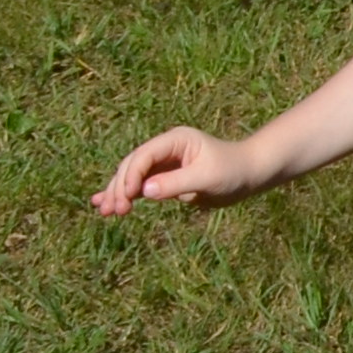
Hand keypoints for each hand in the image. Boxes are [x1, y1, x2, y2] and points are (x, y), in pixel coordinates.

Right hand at [94, 127, 263, 213]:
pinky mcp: (164, 178)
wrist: (249, 174)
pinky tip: (103, 204)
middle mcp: (165, 148)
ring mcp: (163, 163)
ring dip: (118, 192)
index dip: (132, 175)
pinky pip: (138, 185)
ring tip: (105, 212)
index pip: (144, 155)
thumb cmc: (233, 171)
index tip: (128, 196)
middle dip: (120, 186)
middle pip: (132, 165)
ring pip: (131, 176)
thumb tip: (145, 191)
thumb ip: (177, 183)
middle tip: (115, 211)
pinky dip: (124, 194)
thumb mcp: (207, 178)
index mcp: (175, 140)